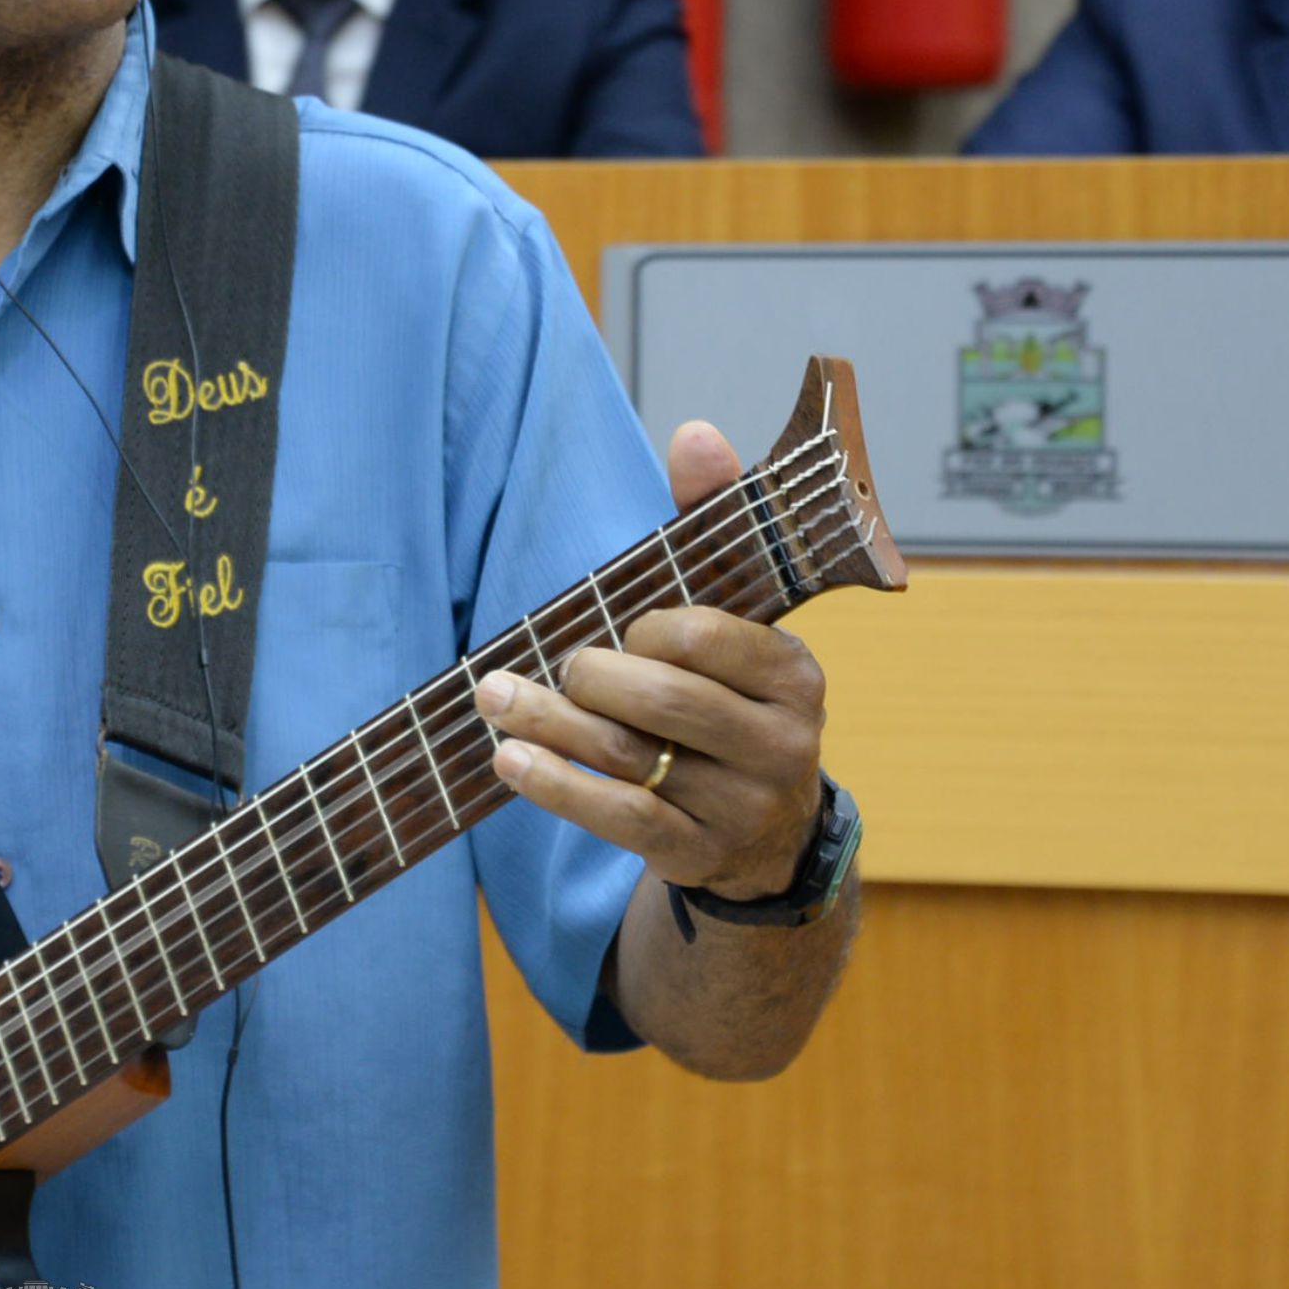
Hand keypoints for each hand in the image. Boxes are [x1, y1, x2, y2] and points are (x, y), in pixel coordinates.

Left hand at [477, 420, 829, 902]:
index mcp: (795, 675)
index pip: (708, 638)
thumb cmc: (730, 695)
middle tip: (552, 663)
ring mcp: (742, 809)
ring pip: (635, 761)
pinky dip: (557, 787)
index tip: (621, 626)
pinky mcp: (698, 855)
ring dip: (551, 725)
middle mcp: (783, 745)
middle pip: (668, 703)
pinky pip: (620, 821)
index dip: (648, 628)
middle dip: (590, 677)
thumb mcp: (735, 614)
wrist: (766, 830)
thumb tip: (695, 432)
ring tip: (493, 698)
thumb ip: (715, 520)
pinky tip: (509, 761)